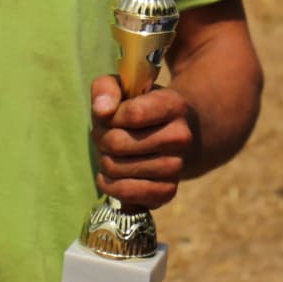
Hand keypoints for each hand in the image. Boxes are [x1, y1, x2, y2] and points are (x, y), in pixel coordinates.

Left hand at [88, 75, 199, 209]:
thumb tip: (102, 110)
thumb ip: (106, 88)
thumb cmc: (139, 110)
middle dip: (101, 138)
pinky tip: (112, 175)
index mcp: (174, 105)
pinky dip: (110, 185)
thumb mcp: (123, 89)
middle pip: (118, 142)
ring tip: (111, 153)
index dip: (109, 116)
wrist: (169, 138)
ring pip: (116, 168)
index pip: (132, 113)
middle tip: (104, 136)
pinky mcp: (167, 192)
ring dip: (103, 161)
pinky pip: (125, 193)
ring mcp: (176, 167)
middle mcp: (181, 137)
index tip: (108, 115)